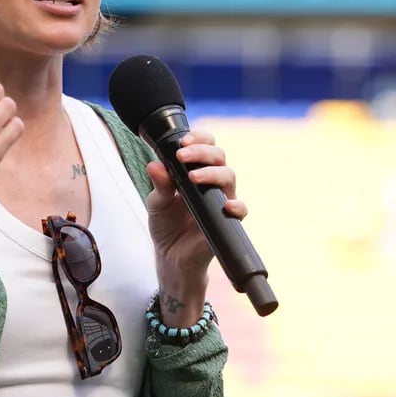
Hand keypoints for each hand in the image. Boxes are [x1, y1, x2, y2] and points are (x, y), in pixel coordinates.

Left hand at [147, 129, 246, 324]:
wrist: (171, 257)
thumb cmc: (166, 225)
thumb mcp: (156, 203)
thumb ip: (159, 184)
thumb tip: (155, 164)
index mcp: (194, 173)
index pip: (205, 147)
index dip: (199, 139)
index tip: (183, 141)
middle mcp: (211, 183)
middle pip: (219, 157)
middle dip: (202, 151)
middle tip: (182, 156)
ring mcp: (220, 200)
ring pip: (229, 176)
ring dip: (212, 173)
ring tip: (193, 177)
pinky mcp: (226, 221)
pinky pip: (240, 210)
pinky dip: (236, 206)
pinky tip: (225, 205)